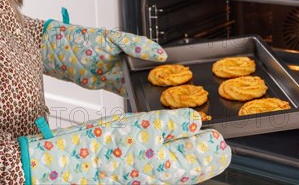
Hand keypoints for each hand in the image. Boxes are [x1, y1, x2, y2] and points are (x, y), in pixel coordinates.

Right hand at [18, 109, 230, 183]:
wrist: (75, 162)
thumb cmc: (107, 146)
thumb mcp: (148, 124)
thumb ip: (175, 123)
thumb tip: (196, 121)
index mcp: (172, 167)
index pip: (204, 159)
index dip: (216, 147)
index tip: (223, 138)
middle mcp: (163, 176)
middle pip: (196, 168)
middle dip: (209, 156)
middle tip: (220, 147)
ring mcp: (150, 176)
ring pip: (181, 169)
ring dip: (194, 158)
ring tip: (202, 149)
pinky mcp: (137, 173)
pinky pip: (165, 168)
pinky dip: (175, 158)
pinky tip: (171, 150)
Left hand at [41, 19, 166, 94]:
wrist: (62, 57)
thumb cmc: (85, 41)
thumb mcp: (113, 39)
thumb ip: (136, 45)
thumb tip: (159, 53)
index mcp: (132, 45)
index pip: (155, 54)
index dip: (168, 65)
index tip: (181, 74)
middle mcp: (129, 59)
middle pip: (151, 71)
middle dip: (161, 80)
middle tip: (174, 90)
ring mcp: (122, 73)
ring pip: (142, 83)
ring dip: (150, 89)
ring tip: (163, 98)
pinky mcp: (114, 86)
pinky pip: (130, 93)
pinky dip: (137, 98)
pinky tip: (146, 102)